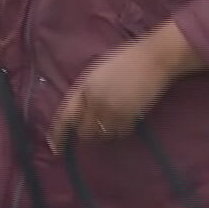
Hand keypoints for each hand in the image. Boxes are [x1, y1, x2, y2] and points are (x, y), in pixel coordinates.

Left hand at [48, 22, 199, 152]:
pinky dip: (119, 130)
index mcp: (84, 88)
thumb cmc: (124, 60)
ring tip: (113, 116)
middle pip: (84, 131)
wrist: (153, 59)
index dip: (58, 134)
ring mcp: (112, 111)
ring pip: (102, 135)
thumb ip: (85, 92)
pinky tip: (126, 117)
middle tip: (97, 122)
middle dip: (87, 130)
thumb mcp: (96, 73)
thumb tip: (80, 112)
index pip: (65, 117)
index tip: (56, 148)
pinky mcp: (130, 117)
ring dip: (104, 131)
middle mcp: (95, 102)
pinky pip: (119, 133)